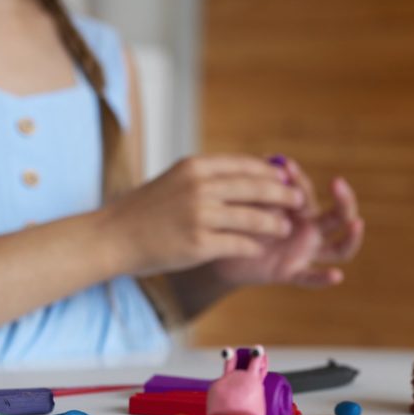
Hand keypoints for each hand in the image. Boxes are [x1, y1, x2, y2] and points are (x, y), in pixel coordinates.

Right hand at [104, 155, 303, 275]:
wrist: (113, 237)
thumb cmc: (145, 211)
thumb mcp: (176, 180)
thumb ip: (207, 177)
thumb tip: (245, 175)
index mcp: (195, 167)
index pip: (244, 165)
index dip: (270, 173)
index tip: (286, 180)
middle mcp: (200, 187)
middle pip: (255, 188)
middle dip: (283, 195)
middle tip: (300, 202)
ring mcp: (200, 216)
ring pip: (253, 217)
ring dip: (275, 223)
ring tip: (286, 228)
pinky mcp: (199, 243)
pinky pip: (239, 244)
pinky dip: (253, 246)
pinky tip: (260, 249)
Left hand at [210, 158, 363, 287]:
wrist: (222, 253)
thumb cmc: (236, 222)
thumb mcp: (247, 203)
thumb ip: (261, 187)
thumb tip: (271, 160)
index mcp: (300, 208)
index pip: (307, 191)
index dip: (298, 179)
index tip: (286, 166)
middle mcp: (310, 229)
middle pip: (339, 216)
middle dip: (343, 200)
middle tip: (338, 183)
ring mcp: (306, 252)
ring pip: (339, 249)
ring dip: (351, 237)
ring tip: (356, 224)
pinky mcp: (293, 272)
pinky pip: (312, 278)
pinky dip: (324, 278)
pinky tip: (336, 276)